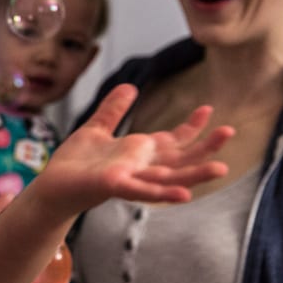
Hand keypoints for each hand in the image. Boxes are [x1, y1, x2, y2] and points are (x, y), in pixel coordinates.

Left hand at [37, 84, 233, 211]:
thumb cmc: (74, 163)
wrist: (52, 185)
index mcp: (138, 153)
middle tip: (230, 131)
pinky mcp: (114, 186)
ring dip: (195, 174)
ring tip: (221, 168)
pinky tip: (184, 195)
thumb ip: (113, 111)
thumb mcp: (96, 130)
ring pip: (169, 178)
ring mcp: (130, 179)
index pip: (172, 140)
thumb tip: (130, 87)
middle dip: (205, 147)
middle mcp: (140, 167)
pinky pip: (143, 191)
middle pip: (180, 159)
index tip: (208, 109)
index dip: (191, 127)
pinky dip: (163, 192)